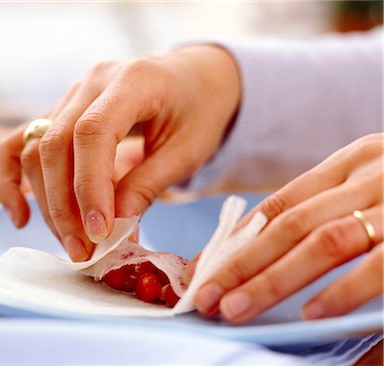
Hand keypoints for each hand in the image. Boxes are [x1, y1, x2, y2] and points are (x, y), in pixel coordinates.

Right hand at [0, 45, 240, 260]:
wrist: (195, 80)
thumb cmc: (200, 111)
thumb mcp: (187, 150)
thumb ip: (147, 185)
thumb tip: (112, 229)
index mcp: (132, 81)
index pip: (93, 133)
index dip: (90, 187)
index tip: (99, 233)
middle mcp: (93, 82)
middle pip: (55, 144)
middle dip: (65, 206)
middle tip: (83, 251)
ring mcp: (72, 94)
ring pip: (35, 148)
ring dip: (47, 202)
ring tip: (71, 241)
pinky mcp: (62, 112)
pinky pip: (21, 142)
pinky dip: (13, 179)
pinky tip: (21, 214)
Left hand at [191, 133, 382, 321]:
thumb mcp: (371, 184)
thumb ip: (328, 210)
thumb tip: (268, 252)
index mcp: (349, 163)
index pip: (276, 205)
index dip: (236, 239)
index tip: (203, 269)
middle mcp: (369, 175)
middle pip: (288, 224)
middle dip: (241, 264)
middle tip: (204, 297)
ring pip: (323, 241)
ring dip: (275, 280)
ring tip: (236, 310)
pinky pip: (383, 263)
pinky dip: (346, 290)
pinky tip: (313, 314)